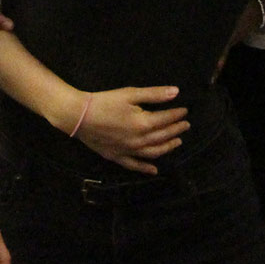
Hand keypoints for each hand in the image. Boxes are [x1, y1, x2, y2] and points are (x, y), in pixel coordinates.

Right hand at [64, 86, 188, 174]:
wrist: (79, 116)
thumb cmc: (105, 101)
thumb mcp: (130, 93)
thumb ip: (154, 94)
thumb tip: (176, 92)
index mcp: (143, 123)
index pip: (166, 119)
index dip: (177, 115)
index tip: (185, 111)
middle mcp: (139, 140)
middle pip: (163, 136)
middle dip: (176, 130)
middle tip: (186, 125)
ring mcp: (128, 151)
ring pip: (153, 152)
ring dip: (167, 147)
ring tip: (177, 142)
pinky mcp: (117, 157)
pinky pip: (135, 166)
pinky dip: (146, 169)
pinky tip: (154, 170)